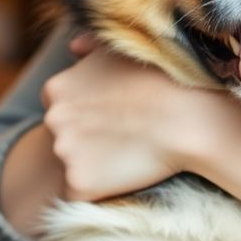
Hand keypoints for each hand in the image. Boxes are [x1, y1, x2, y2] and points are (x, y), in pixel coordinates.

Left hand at [41, 32, 223, 201]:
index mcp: (56, 88)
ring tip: (130, 152)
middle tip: (125, 135)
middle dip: (87, 140)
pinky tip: (128, 173)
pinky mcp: (78, 183)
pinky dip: (99, 190)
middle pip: (63, 137)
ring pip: (72, 165)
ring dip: (94, 164)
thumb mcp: (120, 50)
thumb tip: (72, 48)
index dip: (88, 115)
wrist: (189, 116)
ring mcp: (63, 152)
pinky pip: (81, 193)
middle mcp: (52, 119)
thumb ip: (88, 46)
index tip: (115, 117)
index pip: (60, 109)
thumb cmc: (162, 78)